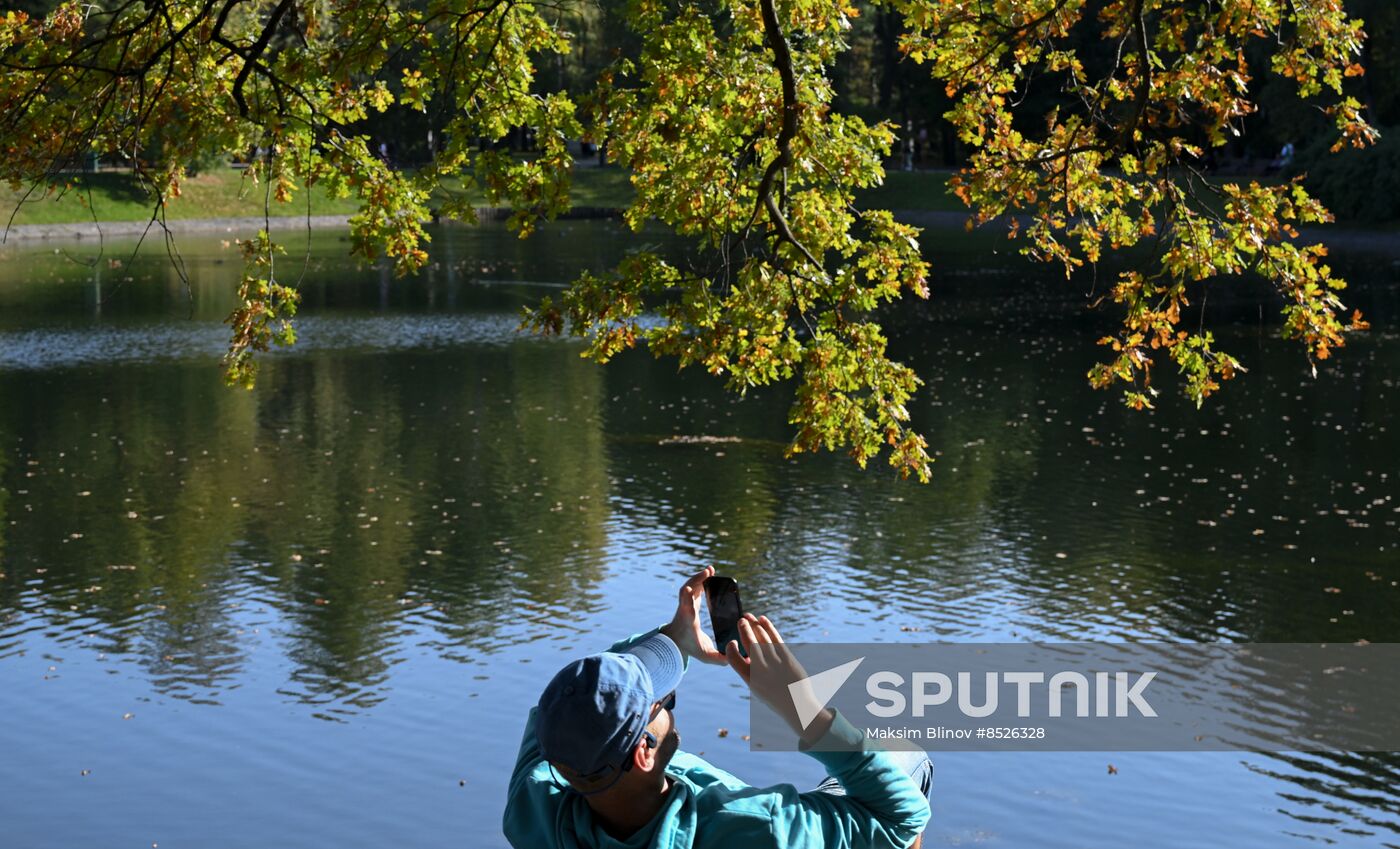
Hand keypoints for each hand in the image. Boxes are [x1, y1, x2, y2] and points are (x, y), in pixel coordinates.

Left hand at [660, 566, 727, 664]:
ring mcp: (686, 603)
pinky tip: (710, 572)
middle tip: (708, 572)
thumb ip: (718, 658)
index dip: (688, 599)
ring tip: (711, 570)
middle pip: (687, 592)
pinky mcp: (689, 599)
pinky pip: (694, 585)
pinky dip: (700, 578)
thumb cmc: (690, 646)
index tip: (689, 591)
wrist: (674, 639)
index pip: (686, 609)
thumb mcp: (704, 655)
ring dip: (699, 577)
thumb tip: (732, 659)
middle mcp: (685, 609)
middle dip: (696, 581)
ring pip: (690, 586)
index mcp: (688, 621)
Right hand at [725, 613, 833, 742]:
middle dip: (744, 628)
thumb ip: (750, 670)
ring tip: (749, 617)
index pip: (733, 658)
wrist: (797, 706)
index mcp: (749, 680)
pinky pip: (775, 638)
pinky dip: (768, 627)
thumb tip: (747, 653)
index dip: (730, 648)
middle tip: (741, 620)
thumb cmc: (775, 696)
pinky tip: (763, 620)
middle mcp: (761, 670)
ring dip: (755, 625)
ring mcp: (775, 664)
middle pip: (749, 643)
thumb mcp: (757, 687)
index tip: (731, 642)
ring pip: (762, 638)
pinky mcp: (788, 659)